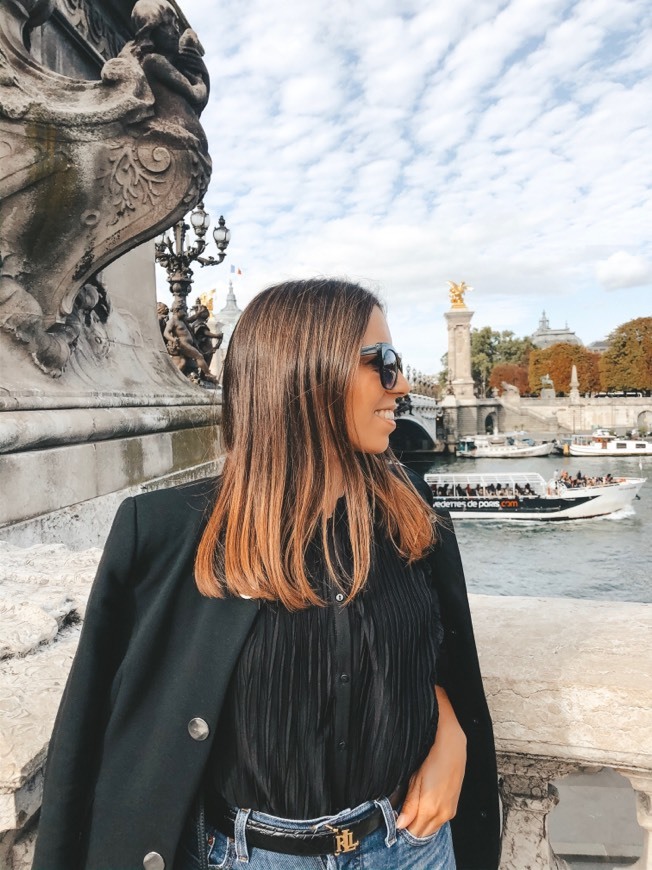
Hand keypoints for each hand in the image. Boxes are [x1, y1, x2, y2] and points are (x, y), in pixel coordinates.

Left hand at [396, 685, 466, 836]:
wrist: (451, 746)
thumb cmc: (430, 759)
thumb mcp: (415, 780)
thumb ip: (408, 805)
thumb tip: (400, 825)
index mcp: (429, 808)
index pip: (413, 832)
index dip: (402, 830)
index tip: (394, 823)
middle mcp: (441, 814)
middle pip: (422, 834)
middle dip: (410, 829)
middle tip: (400, 818)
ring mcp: (449, 812)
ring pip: (431, 829)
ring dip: (420, 825)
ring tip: (410, 811)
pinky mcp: (453, 808)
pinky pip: (439, 822)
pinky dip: (430, 820)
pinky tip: (423, 808)